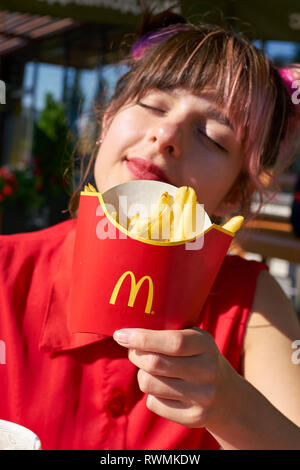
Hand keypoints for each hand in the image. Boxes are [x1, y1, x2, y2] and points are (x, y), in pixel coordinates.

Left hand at [113, 327, 237, 427]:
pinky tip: (165, 389)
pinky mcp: (194, 417)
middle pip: (154, 364)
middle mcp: (207, 371)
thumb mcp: (193, 338)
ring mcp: (202, 396)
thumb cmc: (198, 357)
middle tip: (133, 350)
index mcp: (205, 345)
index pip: (173, 342)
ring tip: (151, 371)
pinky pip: (153, 404)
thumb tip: (126, 333)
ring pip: (149, 384)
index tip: (120, 334)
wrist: (226, 395)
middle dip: (135, 355)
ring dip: (142, 375)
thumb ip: (167, 332)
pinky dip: (152, 395)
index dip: (142, 338)